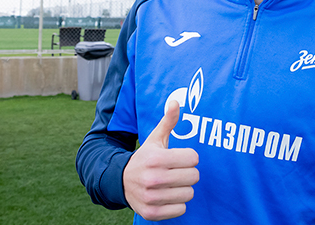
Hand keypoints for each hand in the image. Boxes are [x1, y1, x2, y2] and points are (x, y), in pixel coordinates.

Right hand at [123, 101, 198, 220]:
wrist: (121, 181)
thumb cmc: (146, 158)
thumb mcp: (155, 138)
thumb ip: (168, 121)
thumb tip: (176, 101)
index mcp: (156, 159)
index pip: (193, 158)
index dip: (189, 157)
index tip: (180, 158)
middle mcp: (153, 179)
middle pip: (194, 176)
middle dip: (188, 172)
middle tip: (177, 171)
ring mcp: (151, 197)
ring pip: (189, 194)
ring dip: (183, 188)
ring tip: (172, 183)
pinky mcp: (151, 213)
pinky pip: (180, 210)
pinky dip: (177, 204)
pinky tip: (167, 196)